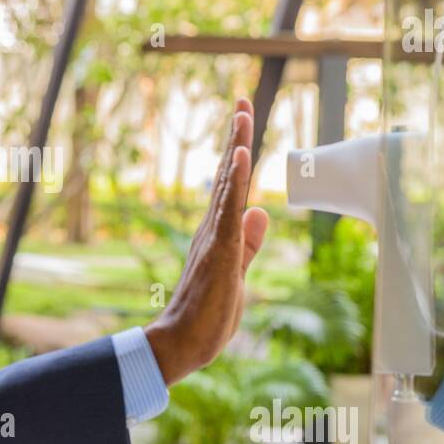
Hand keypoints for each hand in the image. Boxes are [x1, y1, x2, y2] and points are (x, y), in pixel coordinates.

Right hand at [144, 98, 268, 385]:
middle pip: (229, 173)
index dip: (239, 153)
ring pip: (229, 182)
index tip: (243, 121)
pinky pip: (227, 207)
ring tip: (242, 112)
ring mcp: (213, 235)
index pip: (233, 186)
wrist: (182, 343)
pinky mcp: (218, 248)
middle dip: (237, 135)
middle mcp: (211, 227)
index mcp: (217, 233)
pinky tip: (239, 154)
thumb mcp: (237, 273)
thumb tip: (261, 211)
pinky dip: (234, 179)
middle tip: (242, 99)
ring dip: (236, 145)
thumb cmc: (206, 316)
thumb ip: (249, 243)